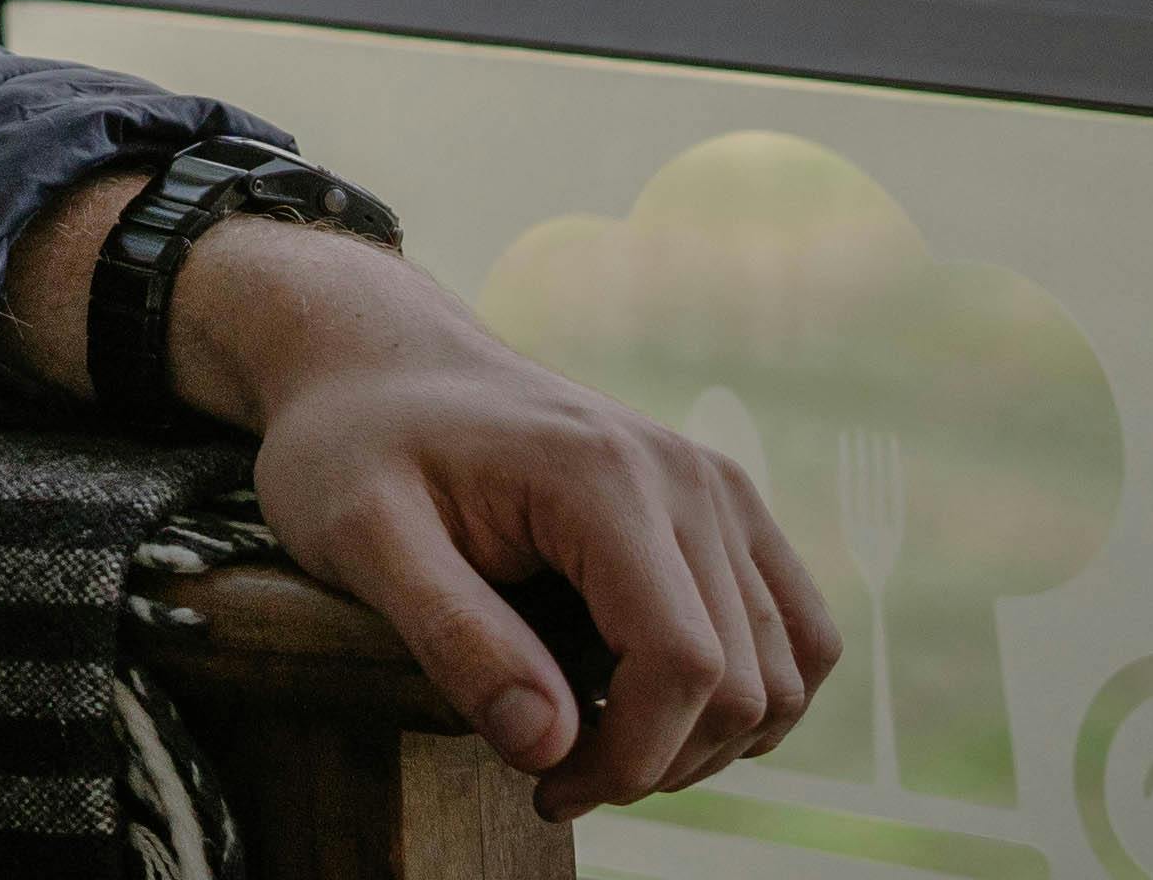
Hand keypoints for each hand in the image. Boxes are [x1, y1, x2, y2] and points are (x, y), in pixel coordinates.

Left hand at [183, 225, 837, 821]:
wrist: (383, 365)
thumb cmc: (355, 447)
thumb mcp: (359, 538)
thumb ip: (452, 637)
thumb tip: (546, 747)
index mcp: (602, 476)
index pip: (681, 662)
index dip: (629, 756)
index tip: (545, 787)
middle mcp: (688, 475)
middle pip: (742, 682)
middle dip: (653, 760)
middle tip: (550, 773)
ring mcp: (720, 486)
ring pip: (786, 670)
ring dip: (706, 740)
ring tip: (593, 743)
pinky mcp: (728, 507)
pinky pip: (797, 632)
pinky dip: (748, 696)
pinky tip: (649, 706)